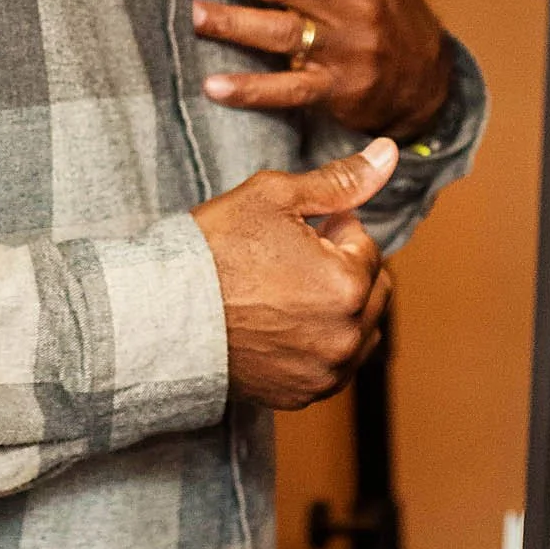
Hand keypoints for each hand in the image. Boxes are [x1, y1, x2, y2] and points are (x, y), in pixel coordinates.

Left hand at [187, 0, 451, 138]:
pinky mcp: (340, 89)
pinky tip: (214, 86)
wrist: (432, 80)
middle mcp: (356, 1)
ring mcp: (348, 47)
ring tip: (191, 14)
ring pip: (279, 31)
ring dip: (231, 22)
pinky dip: (249, 88)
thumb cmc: (388, 14)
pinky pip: (287, 89)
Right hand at [192, 140, 395, 408]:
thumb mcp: (274, 198)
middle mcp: (346, 336)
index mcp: (347, 284)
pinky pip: (331, 364)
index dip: (329, 231)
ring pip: (357, 329)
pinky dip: (316, 345)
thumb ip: (340, 181)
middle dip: (341, 271)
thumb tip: (388, 153)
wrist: (160, 315)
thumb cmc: (213, 250)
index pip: (366, 245)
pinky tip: (276, 326)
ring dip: (336, 310)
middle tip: (287, 262)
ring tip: (282, 294)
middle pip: (370, 289)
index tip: (289, 234)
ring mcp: (325, 372)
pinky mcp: (302, 395)